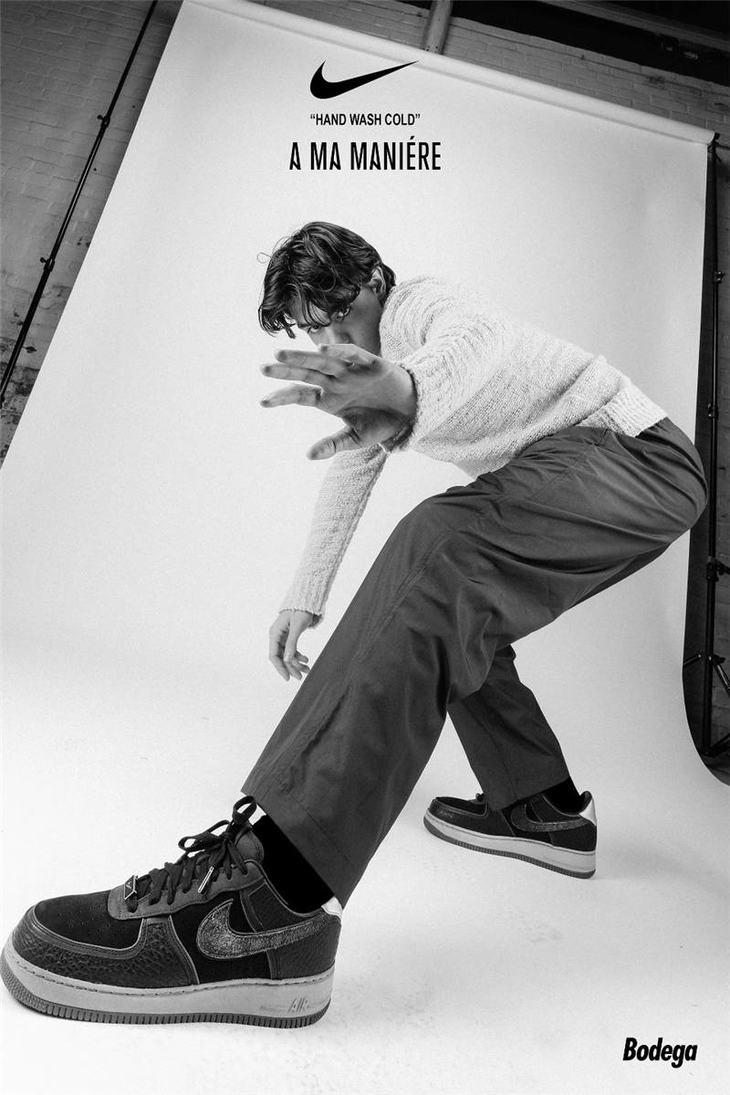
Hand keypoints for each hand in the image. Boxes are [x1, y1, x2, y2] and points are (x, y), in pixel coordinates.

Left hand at [260, 344, 415, 458]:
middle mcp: (336, 382)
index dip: (282, 397)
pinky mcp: (371, 363)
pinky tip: (324, 351)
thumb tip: (308, 455)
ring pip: (323, 361)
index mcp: (329, 399)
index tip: (262, 402)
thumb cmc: (381, 423)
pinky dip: (340, 352)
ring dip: (303, 357)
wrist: (411, 411)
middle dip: (285, 371)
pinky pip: (354, 355)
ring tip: (281, 355)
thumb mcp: (356, 439)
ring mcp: (351, 371)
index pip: (300, 395)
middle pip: (306, 373)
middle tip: (263, 369)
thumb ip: (333, 444)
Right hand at [268, 609, 314, 680]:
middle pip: (281, 657)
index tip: (288, 678)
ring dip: (296, 663)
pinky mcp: (289, 636)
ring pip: (287, 655)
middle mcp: (277, 636)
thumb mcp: (296, 628)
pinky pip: (292, 650)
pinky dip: (298, 656)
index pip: (274, 655)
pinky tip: (306, 660)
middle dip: (291, 668)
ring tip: (307, 669)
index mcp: (275, 633)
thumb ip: (292, 644)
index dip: (280, 668)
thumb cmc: (301, 611)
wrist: (307, 601)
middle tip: (301, 677)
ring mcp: (282, 636)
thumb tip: (287, 660)